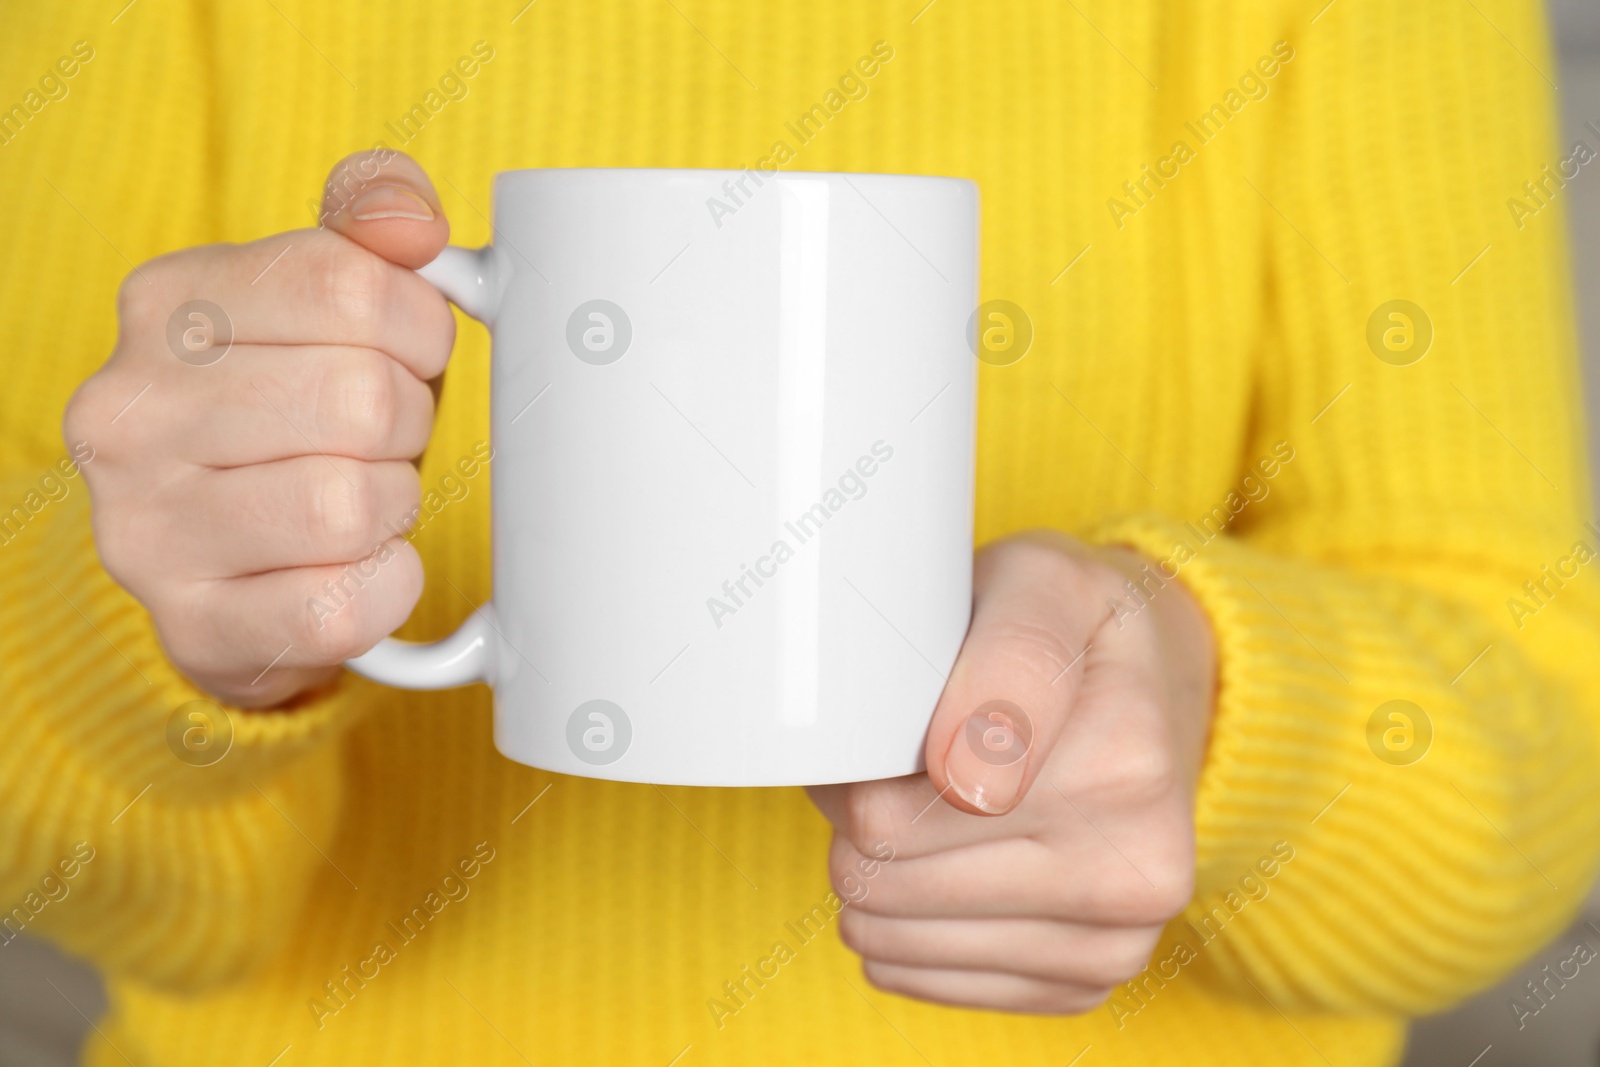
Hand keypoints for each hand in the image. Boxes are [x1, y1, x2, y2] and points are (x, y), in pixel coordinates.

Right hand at [63, 150, 453, 706]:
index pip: (349, 285)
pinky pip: (344, 604)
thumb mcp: (323, 300)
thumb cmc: (297, 416)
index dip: (419, 327)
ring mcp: (146, 528)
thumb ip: (367, 225)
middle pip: (360, 398)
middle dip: (407, 422)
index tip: (408, 353)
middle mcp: (129, 414)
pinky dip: (388, 584)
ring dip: (394, 504)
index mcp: (165, 304)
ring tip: (365, 498)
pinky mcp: (195, 626)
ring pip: (349, 505)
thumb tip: (410, 221)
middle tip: (383, 438)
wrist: (236, 565)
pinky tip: (364, 566)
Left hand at [807, 532, 1215, 1012]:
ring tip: (920, 803)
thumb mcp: (1042, 577)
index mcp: (1124, 759)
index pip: (892, 809)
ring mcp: (1114, 940)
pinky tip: (939, 862)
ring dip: (871, 867)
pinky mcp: (1079, 987)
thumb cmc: (1077, 630)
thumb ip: (1005, 648)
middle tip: (900, 754)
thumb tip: (955, 769)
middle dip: (860, 808)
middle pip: (881, 869)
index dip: (858, 758)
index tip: (897, 715)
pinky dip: (898, 921)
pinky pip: (914, 976)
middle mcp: (1136, 864)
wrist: (1161, 700)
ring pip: (886, 931)